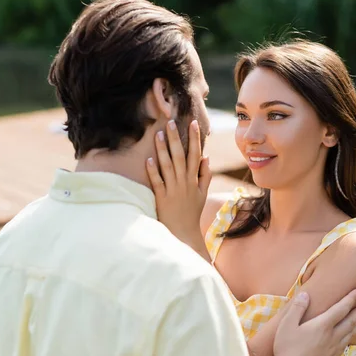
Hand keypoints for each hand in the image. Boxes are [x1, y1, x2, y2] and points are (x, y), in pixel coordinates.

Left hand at [146, 119, 212, 259]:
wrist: (183, 233)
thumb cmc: (192, 212)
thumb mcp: (202, 194)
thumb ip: (205, 175)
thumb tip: (207, 157)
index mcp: (194, 180)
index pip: (196, 154)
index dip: (194, 139)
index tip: (192, 123)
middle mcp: (184, 182)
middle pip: (180, 156)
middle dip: (176, 138)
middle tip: (170, 122)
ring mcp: (172, 190)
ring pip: (168, 166)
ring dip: (163, 150)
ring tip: (158, 134)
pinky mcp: (161, 198)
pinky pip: (157, 182)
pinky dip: (153, 171)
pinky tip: (148, 159)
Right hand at [271, 288, 355, 355]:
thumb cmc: (287, 349)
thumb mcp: (287, 325)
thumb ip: (297, 308)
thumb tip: (305, 294)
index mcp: (322, 325)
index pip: (341, 308)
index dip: (352, 298)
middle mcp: (332, 336)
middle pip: (351, 320)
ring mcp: (334, 348)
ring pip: (350, 333)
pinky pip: (346, 344)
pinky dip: (351, 335)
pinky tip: (350, 336)